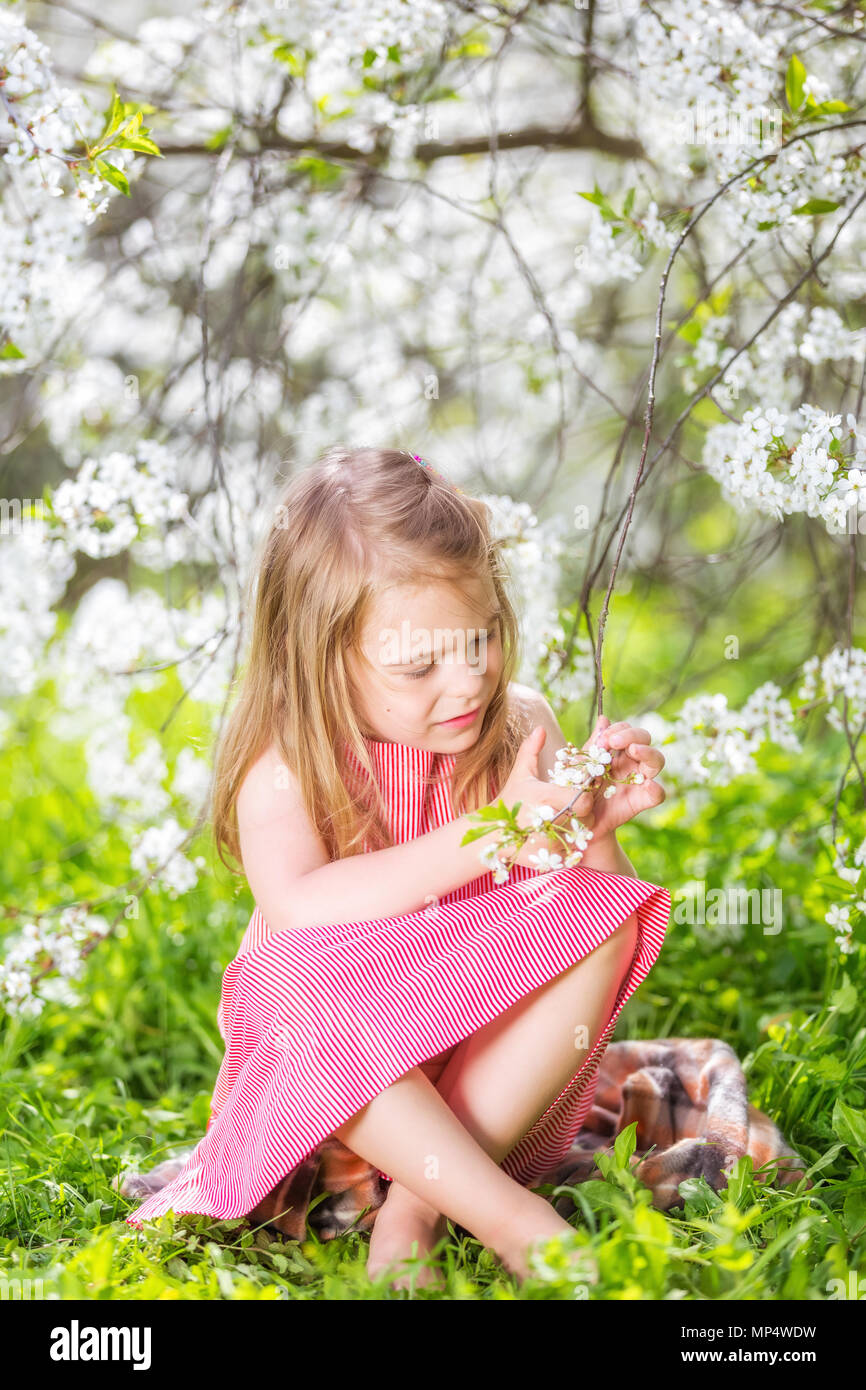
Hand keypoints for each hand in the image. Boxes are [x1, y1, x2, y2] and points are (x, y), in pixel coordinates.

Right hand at [492, 725, 595, 869]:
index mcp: (547, 797)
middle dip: (583, 816)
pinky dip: (565, 847)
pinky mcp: (546, 858)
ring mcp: (548, 841)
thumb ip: (531, 750)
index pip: (584, 799)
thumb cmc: (509, 800)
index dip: (585, 797)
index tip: (577, 796)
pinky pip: (568, 852)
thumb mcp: (520, 774)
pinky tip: (553, 839)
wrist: (490, 833)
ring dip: (575, 832)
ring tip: (561, 825)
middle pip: (587, 819)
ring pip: (580, 837)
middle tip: (572, 812)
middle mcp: (549, 819)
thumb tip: (541, 728)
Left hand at [573, 714, 665, 840]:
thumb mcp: (580, 767)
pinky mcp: (641, 800)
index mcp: (615, 750)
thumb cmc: (577, 791)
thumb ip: (592, 745)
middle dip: (632, 735)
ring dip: (647, 752)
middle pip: (644, 738)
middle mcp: (630, 762)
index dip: (616, 730)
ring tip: (634, 751)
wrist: (576, 822)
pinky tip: (646, 784)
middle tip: (614, 741)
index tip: (601, 740)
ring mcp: (639, 780)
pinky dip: (655, 788)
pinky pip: (658, 793)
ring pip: (657, 760)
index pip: (625, 730)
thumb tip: (604, 718)